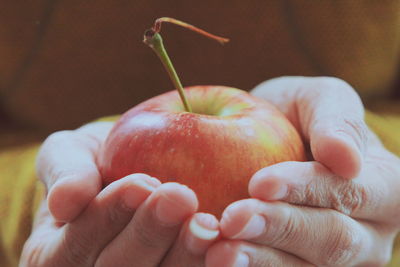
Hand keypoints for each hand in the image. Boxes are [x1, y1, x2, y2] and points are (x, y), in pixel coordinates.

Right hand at [20, 122, 218, 266]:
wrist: (126, 169)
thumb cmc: (97, 161)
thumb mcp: (72, 153)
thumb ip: (65, 170)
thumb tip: (64, 201)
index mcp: (58, 252)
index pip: (81, 239)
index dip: (111, 213)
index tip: (142, 183)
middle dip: (150, 233)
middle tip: (182, 197)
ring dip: (184, 256)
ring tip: (207, 224)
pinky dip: (208, 264)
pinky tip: (227, 246)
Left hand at [206, 77, 399, 265]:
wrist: (271, 140)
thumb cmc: (298, 116)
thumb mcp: (319, 99)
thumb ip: (337, 120)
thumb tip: (346, 158)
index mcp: (385, 186)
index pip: (351, 192)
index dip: (307, 190)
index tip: (259, 183)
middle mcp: (369, 233)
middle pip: (332, 241)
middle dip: (279, 229)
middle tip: (231, 219)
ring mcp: (337, 259)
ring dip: (260, 261)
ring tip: (220, 252)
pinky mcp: (302, 266)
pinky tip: (220, 258)